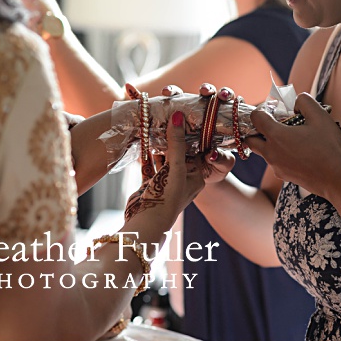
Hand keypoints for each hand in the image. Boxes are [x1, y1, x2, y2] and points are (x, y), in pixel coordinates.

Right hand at [121, 89, 238, 223]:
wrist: (144, 226)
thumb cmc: (167, 198)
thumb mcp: (176, 167)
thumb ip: (177, 142)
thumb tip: (178, 115)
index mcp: (197, 175)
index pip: (198, 148)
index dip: (193, 131)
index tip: (186, 113)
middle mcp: (184, 178)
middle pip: (180, 152)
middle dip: (174, 137)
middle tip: (167, 115)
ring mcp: (166, 183)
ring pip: (163, 158)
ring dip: (159, 144)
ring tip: (153, 124)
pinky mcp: (151, 186)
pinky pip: (150, 166)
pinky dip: (146, 155)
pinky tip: (142, 141)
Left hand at [243, 90, 340, 198]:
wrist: (334, 177)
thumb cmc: (328, 146)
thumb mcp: (320, 116)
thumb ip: (305, 102)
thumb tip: (296, 102)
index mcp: (277, 136)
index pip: (255, 119)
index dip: (261, 110)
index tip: (273, 109)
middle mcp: (271, 152)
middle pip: (251, 140)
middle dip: (257, 130)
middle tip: (273, 123)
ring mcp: (276, 166)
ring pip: (263, 151)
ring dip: (269, 142)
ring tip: (291, 136)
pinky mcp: (282, 175)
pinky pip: (274, 161)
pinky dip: (280, 153)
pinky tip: (299, 151)